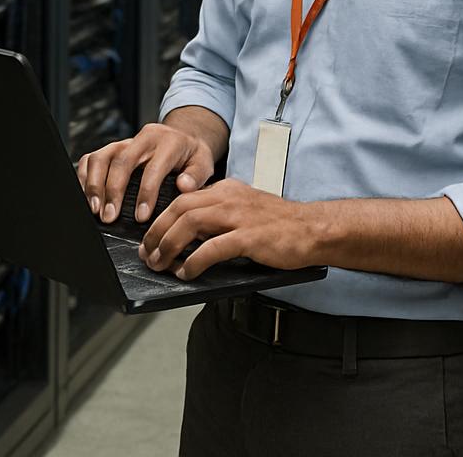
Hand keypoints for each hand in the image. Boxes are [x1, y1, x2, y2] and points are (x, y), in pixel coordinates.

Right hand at [75, 122, 216, 224]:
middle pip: (121, 161)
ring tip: (96, 210)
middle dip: (113, 191)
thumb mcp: (204, 163)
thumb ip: (197, 175)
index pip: (153, 167)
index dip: (145, 193)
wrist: (183, 137)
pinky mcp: (112, 147)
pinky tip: (88, 196)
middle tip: (110, 217)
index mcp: (168, 142)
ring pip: (101, 157)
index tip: (141, 216)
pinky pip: (91, 158)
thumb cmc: (191, 155)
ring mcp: (125, 141)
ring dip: (94, 185)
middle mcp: (143, 138)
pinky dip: (85, 177)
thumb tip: (184, 186)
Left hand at [138, 178, 322, 278]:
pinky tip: (186, 272)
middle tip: (148, 254)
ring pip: (190, 224)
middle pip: (179, 209)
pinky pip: (212, 248)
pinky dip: (194, 261)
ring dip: (169, 245)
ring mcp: (239, 216)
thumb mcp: (245, 208)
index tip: (150, 238)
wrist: (315, 228)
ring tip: (160, 264)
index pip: (182, 199)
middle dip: (157, 232)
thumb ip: (219, 215)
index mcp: (225, 190)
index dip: (160, 219)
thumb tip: (189, 236)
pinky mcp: (250, 237)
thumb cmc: (281, 225)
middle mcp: (228, 198)